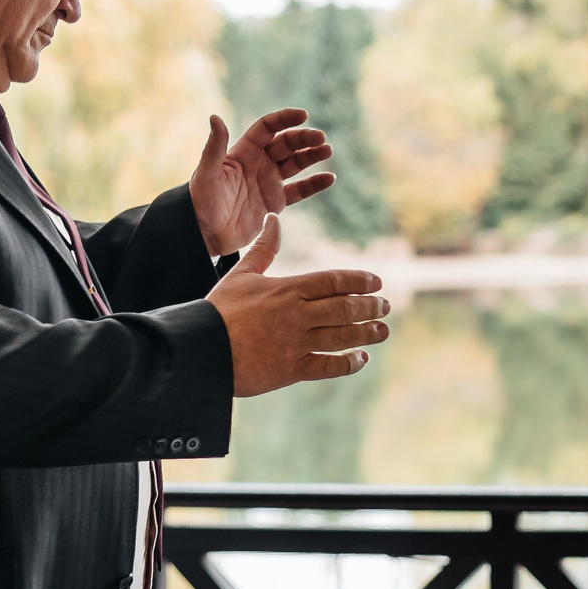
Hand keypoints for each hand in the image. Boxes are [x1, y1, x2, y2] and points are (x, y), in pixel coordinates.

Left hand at [189, 108, 334, 256]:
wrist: (206, 234)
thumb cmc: (201, 201)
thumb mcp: (207, 173)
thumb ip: (214, 147)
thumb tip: (215, 117)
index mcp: (243, 151)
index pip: (268, 128)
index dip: (284, 119)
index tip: (303, 115)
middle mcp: (259, 163)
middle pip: (286, 144)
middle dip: (304, 138)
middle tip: (321, 138)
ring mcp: (269, 182)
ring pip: (296, 163)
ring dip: (312, 156)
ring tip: (327, 151)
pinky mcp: (276, 202)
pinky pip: (300, 190)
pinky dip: (315, 184)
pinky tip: (329, 178)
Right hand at [205, 214, 388, 396]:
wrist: (201, 350)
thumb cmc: (218, 311)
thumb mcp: (240, 274)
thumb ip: (264, 248)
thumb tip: (273, 219)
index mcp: (287, 289)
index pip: (333, 281)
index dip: (359, 280)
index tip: (377, 282)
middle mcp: (297, 315)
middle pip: (345, 307)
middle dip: (370, 306)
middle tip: (386, 306)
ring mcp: (297, 343)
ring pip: (343, 336)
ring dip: (367, 333)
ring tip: (382, 331)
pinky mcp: (292, 369)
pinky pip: (329, 366)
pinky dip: (348, 363)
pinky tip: (360, 359)